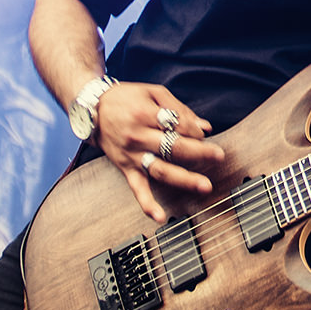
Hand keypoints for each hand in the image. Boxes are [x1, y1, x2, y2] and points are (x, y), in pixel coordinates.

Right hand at [95, 82, 223, 223]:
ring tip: (203, 185)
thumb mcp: (152, 93)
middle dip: (199, 152)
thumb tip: (205, 126)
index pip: (178, 125)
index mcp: (145, 115)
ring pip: (161, 170)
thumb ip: (180, 109)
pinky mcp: (125, 168)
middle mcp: (138, 136)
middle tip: (219, 156)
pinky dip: (147, 204)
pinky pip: (137, 188)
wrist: (91, 109)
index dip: (195, 130)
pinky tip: (160, 216)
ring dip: (184, 179)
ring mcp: (132, 155)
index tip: (204, 133)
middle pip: (173, 147)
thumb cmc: (125, 99)